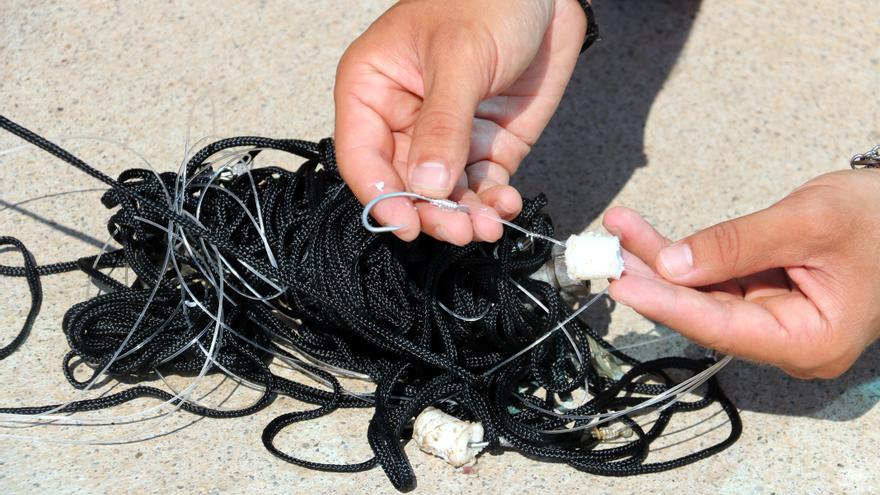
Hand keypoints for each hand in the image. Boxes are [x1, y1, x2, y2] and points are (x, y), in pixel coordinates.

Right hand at [334, 0, 586, 244]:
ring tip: (487, 225)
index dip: (382, 196)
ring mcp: (447, 136)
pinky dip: (492, 203)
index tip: (408, 224)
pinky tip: (505, 206)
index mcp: (373, 88)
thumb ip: (442, 124)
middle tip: (459, 231)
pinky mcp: (485, 145)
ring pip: (444, 194)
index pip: (363, 157)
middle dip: (431, 213)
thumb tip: (427, 186)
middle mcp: (404, 118)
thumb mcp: (459, 58)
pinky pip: (481, 186)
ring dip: (464, 216)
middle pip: (404, 185)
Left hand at [603, 170, 879, 378]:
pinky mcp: (762, 296)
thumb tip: (674, 264)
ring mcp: (772, 319)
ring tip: (619, 232)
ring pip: (702, 295)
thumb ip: (738, 245)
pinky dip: (681, 255)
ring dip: (660, 262)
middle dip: (654, 280)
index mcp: (811, 341)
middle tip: (607, 254)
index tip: (625, 285)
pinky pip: (713, 278)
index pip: (724, 328)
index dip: (670, 305)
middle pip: (705, 314)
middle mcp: (787, 340)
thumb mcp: (808, 222)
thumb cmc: (879, 218)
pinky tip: (643, 236)